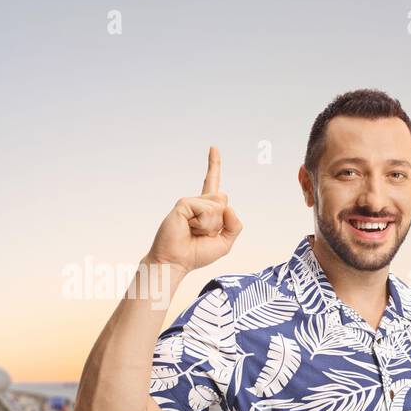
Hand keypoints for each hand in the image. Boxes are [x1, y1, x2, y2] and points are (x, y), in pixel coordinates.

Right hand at [145, 146, 243, 275]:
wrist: (175, 262)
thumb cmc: (195, 254)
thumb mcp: (225, 243)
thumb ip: (235, 225)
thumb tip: (228, 205)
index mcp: (206, 209)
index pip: (212, 183)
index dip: (214, 165)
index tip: (213, 147)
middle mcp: (197, 202)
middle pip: (223, 199)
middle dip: (220, 222)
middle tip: (201, 234)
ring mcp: (189, 202)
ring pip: (217, 206)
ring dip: (211, 225)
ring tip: (194, 232)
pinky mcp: (183, 204)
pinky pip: (207, 210)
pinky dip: (203, 224)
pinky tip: (189, 228)